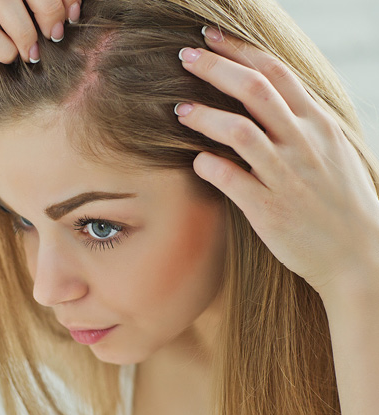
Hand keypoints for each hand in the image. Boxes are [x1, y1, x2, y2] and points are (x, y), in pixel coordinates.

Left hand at [175, 28, 378, 295]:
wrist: (357, 254)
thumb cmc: (340, 200)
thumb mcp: (332, 150)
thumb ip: (302, 122)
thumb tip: (269, 99)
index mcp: (318, 123)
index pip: (276, 72)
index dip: (238, 50)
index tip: (210, 39)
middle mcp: (303, 143)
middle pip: (255, 90)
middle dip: (215, 68)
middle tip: (183, 58)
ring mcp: (287, 176)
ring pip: (239, 131)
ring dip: (204, 116)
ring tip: (179, 110)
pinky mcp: (269, 209)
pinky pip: (231, 179)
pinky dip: (209, 165)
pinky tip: (196, 160)